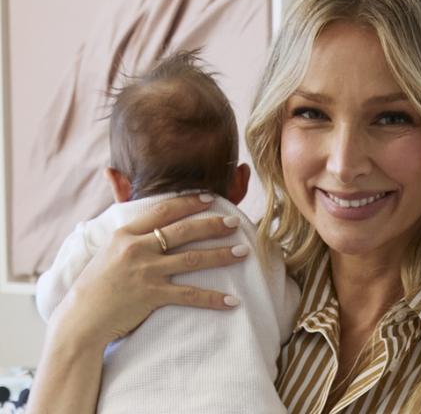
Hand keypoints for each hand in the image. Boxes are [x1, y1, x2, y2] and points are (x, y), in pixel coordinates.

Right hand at [50, 193, 246, 347]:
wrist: (79, 319)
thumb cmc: (94, 283)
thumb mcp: (106, 249)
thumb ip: (128, 231)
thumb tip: (144, 215)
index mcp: (125, 233)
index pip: (164, 210)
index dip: (189, 202)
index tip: (210, 198)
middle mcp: (137, 248)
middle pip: (183, 230)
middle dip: (213, 225)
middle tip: (235, 222)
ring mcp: (145, 272)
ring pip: (193, 259)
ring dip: (221, 255)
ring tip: (243, 252)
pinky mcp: (152, 296)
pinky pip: (190, 295)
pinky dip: (213, 299)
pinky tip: (232, 301)